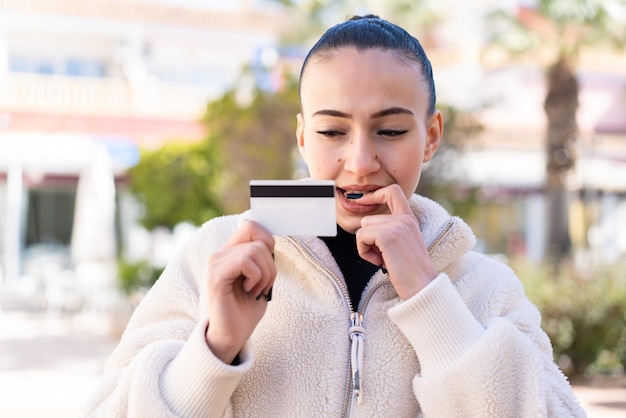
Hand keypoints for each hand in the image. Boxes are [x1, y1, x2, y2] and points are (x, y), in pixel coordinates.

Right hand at [205, 221, 275, 362]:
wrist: (232, 335)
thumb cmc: (245, 309)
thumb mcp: (260, 278)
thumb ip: (262, 259)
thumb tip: (270, 242)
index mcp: (230, 253)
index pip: (251, 226)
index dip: (267, 241)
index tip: (268, 266)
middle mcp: (220, 254)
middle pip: (258, 238)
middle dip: (270, 264)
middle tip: (264, 284)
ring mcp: (215, 264)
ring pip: (255, 251)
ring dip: (264, 274)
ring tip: (256, 290)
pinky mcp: (216, 276)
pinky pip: (245, 262)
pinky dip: (255, 278)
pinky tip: (248, 290)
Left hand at [355, 184, 436, 299]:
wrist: (422, 287)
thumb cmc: (410, 272)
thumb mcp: (403, 244)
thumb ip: (390, 231)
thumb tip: (365, 228)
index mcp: (409, 219)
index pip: (392, 191)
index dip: (374, 194)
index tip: (361, 200)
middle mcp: (404, 218)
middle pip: (368, 219)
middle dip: (369, 240)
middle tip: (384, 256)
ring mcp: (396, 225)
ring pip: (363, 229)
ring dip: (367, 247)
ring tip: (384, 259)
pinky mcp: (387, 235)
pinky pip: (361, 237)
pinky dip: (364, 253)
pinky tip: (380, 262)